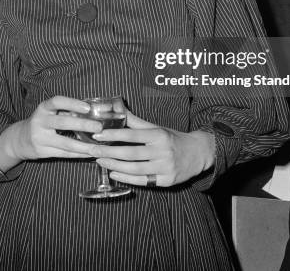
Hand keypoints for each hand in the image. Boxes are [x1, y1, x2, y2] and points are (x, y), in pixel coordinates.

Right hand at [0, 96, 101, 170]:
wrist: (19, 139)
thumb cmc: (42, 122)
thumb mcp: (50, 113)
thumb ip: (68, 111)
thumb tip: (95, 111)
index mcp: (43, 108)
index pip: (57, 102)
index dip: (72, 103)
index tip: (87, 108)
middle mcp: (40, 121)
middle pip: (62, 122)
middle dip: (82, 125)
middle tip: (99, 127)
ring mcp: (40, 138)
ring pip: (65, 143)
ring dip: (84, 145)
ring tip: (98, 147)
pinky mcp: (43, 152)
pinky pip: (64, 154)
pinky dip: (79, 154)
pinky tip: (90, 154)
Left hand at [89, 111, 214, 187]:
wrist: (197, 153)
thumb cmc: (172, 138)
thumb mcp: (156, 127)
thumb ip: (135, 122)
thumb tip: (117, 109)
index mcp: (159, 135)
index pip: (132, 135)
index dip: (113, 135)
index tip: (97, 134)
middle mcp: (163, 151)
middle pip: (131, 153)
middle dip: (109, 152)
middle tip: (92, 150)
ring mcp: (165, 168)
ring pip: (135, 169)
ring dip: (115, 166)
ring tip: (100, 161)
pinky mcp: (167, 181)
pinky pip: (143, 181)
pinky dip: (126, 178)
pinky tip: (113, 173)